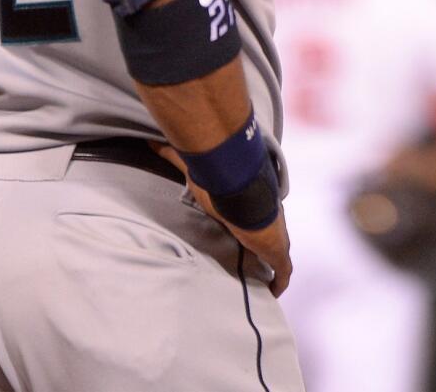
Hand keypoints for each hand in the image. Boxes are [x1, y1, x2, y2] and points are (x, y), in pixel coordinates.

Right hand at [150, 142, 292, 296]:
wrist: (245, 194)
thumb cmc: (223, 184)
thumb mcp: (197, 172)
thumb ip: (176, 157)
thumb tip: (151, 143)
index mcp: (252, 202)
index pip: (254, 216)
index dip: (250, 226)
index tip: (241, 235)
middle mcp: (268, 219)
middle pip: (268, 237)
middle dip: (262, 248)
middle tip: (250, 263)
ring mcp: (276, 237)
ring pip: (277, 256)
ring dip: (270, 267)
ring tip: (260, 282)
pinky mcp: (279, 252)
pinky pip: (283, 273)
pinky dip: (280, 282)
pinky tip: (273, 292)